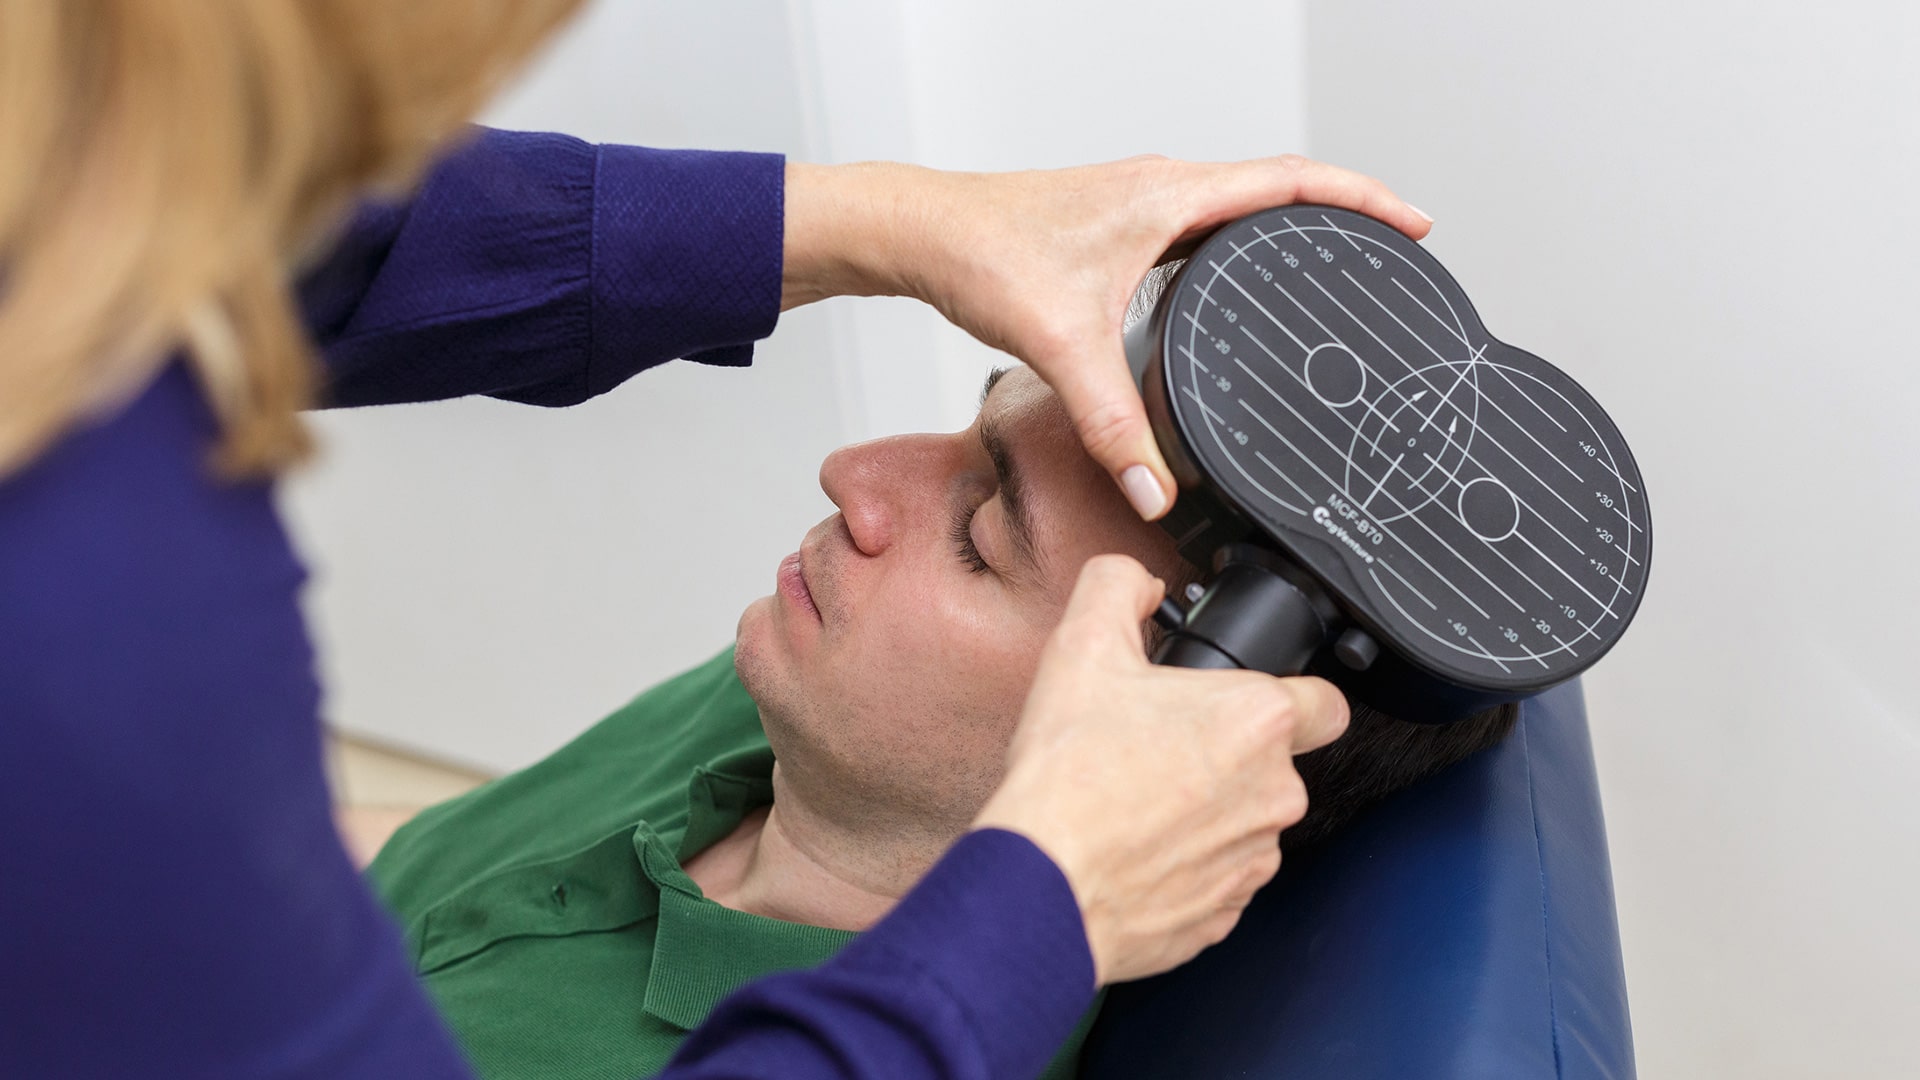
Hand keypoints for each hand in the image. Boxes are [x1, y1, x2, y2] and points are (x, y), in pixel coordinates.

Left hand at [781, 156, 1431, 518]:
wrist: (919, 232)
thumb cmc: (979, 253)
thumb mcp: (1059, 342)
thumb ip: (1112, 424)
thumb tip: (1156, 489)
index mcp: (1169, 196)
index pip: (1292, 181)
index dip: (1362, 199)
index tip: (1414, 225)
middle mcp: (1160, 190)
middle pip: (1276, 188)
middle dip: (1341, 214)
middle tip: (1390, 250)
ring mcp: (1139, 204)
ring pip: (1235, 206)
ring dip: (1286, 228)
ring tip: (1333, 265)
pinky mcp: (1115, 226)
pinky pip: (1200, 227)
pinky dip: (1235, 247)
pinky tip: (1233, 289)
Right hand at [970, 555, 1349, 984]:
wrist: (1046, 883)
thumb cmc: (1070, 777)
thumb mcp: (1081, 645)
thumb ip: (1117, 586)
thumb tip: (1135, 580)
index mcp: (1258, 721)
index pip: (1326, 701)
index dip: (1292, 693)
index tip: (1247, 701)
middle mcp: (1274, 793)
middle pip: (1273, 763)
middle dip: (1225, 755)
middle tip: (1158, 749)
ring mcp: (1253, 860)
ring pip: (1245, 822)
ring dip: (1206, 812)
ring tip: (1137, 803)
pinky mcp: (1225, 914)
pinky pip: (1217, 877)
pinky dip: (1185, 865)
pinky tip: (1134, 849)